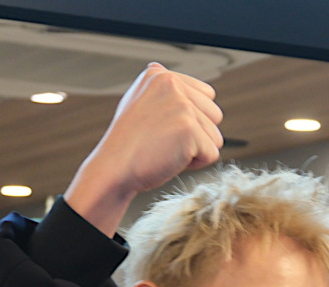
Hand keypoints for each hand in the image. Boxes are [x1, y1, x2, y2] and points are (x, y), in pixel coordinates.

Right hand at [65, 63, 222, 235]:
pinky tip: (170, 160)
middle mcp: (172, 84)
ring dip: (196, 151)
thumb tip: (182, 80)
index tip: (163, 130)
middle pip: (215, 115)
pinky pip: (212, 154)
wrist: (113, 169)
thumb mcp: (139, 102)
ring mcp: (182, 105)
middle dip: (197, 135)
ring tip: (166, 151)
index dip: (191, 121)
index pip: (206, 96)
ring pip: (215, 136)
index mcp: (160, 74)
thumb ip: (164, 91)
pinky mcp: (189, 129)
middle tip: (164, 143)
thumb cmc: (128, 146)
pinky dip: (195, 165)